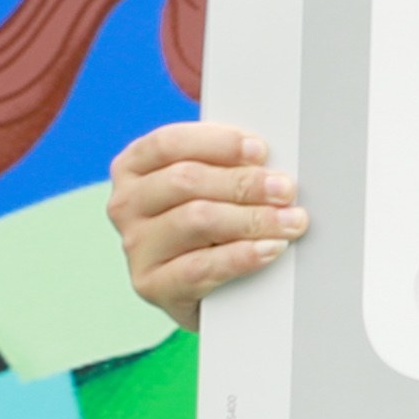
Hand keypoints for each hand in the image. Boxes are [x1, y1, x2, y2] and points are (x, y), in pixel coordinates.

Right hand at [112, 121, 304, 323]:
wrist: (209, 290)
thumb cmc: (212, 223)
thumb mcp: (212, 182)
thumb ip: (223, 155)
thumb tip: (244, 129)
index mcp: (134, 167)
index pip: (168, 143)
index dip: (218, 143)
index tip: (260, 150)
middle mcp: (127, 204)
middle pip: (185, 180)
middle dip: (244, 183)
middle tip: (285, 189)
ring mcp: (135, 246)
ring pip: (196, 220)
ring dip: (253, 219)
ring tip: (291, 222)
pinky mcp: (151, 285)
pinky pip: (200, 267)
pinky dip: (242, 256)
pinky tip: (270, 249)